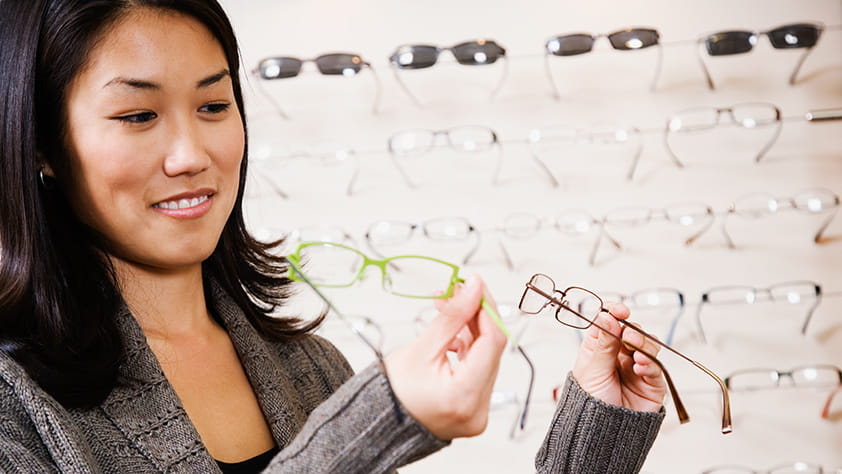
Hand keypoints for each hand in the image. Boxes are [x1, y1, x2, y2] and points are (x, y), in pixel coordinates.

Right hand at [384, 275, 506, 439]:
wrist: (379, 423)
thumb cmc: (393, 391)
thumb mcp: (421, 348)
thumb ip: (452, 317)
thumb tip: (473, 287)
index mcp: (464, 396)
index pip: (492, 342)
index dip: (486, 309)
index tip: (474, 285)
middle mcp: (478, 409)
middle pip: (491, 350)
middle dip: (476, 316)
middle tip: (456, 291)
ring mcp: (479, 412)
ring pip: (486, 357)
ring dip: (471, 329)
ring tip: (447, 308)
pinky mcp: (475, 409)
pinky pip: (479, 370)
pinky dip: (468, 348)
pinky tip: (452, 334)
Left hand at [571, 302, 665, 412]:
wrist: (601, 433)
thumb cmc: (589, 404)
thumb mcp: (592, 369)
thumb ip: (603, 343)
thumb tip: (606, 316)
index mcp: (599, 348)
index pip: (608, 322)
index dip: (614, 313)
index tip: (620, 310)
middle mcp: (618, 355)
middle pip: (631, 331)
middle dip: (631, 330)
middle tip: (627, 336)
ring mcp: (635, 367)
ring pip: (647, 345)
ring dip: (643, 344)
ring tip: (635, 352)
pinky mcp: (650, 382)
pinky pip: (655, 367)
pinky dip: (649, 363)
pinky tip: (639, 366)